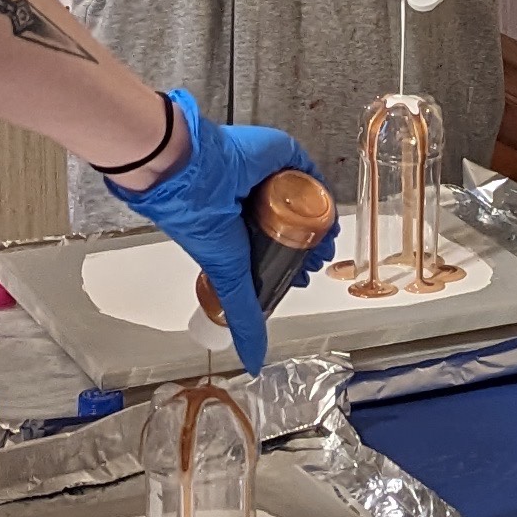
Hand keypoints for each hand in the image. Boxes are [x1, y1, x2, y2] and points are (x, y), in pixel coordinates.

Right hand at [105, 94, 326, 369]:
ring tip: (324, 240)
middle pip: (294, 227)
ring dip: (319, 222)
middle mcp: (251, 204)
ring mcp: (267, 179)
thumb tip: (253, 362)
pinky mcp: (281, 154)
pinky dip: (321, 191)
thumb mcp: (229, 280)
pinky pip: (309, 171)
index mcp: (235, 229)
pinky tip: (325, 210)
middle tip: (316, 260)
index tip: (302, 277)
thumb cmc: (201, 222)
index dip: (292, 265)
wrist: (190, 172)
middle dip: (310, 247)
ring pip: (306, 202)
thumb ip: (244, 318)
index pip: (274, 250)